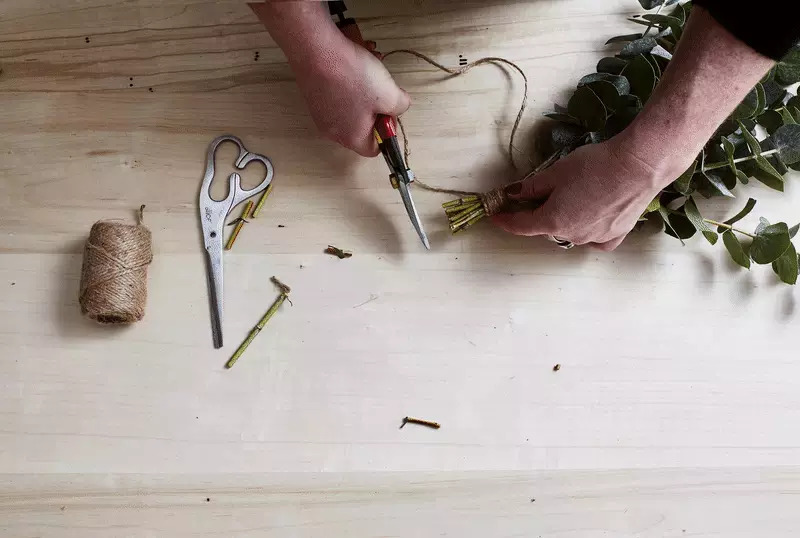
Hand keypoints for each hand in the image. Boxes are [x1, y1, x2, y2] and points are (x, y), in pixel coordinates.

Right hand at [294, 40, 410, 156]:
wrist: (316, 50)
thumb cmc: (352, 76)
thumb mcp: (390, 94)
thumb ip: (400, 106)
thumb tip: (398, 106)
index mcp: (352, 138)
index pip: (375, 148)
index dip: (387, 130)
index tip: (390, 109)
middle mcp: (334, 131)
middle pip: (364, 126)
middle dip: (377, 104)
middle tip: (381, 87)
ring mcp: (321, 113)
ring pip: (353, 106)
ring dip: (365, 88)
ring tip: (369, 66)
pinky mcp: (314, 96)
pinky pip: (338, 95)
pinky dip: (349, 81)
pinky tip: (353, 62)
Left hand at [491, 138, 686, 250]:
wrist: (639, 166)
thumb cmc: (594, 166)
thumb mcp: (555, 172)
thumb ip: (532, 187)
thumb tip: (513, 194)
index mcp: (552, 222)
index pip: (520, 225)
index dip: (505, 220)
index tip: (495, 215)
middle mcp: (572, 236)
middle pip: (547, 226)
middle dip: (538, 213)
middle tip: (537, 194)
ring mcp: (594, 238)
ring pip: (570, 232)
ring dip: (564, 219)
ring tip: (572, 195)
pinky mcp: (616, 235)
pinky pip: (595, 239)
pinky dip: (589, 231)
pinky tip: (592, 217)